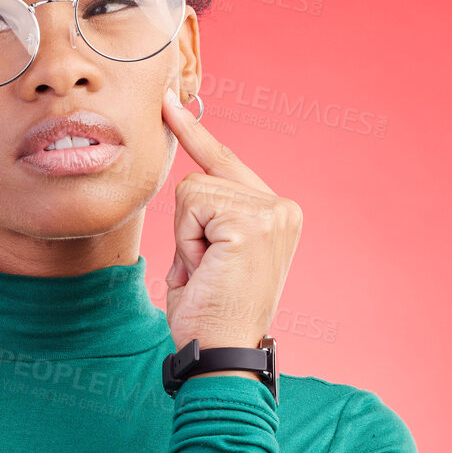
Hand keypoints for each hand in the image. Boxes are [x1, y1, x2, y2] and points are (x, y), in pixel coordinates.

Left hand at [161, 85, 301, 355]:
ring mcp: (272, 210)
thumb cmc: (209, 315)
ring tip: (208, 273)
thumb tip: (188, 182)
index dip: (193, 134)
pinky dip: (188, 241)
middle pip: (199, 180)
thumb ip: (207, 218)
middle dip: (187, 229)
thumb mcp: (208, 255)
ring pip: (191, 192)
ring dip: (186, 239)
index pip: (225, 163)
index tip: (170, 99)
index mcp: (276, 213)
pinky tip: (209, 268)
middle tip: (206, 272)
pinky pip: (191, 205)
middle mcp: (282, 207)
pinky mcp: (254, 219)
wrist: (221, 353)